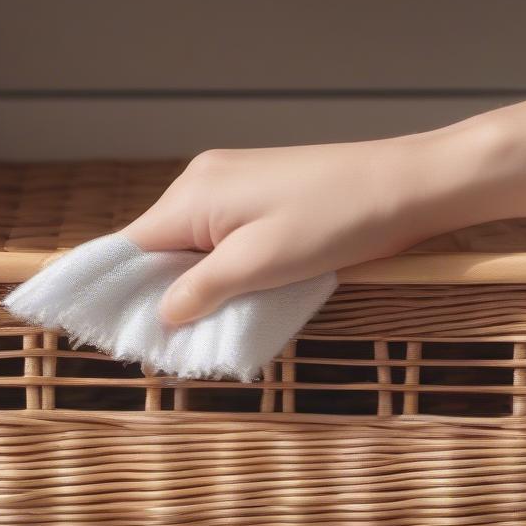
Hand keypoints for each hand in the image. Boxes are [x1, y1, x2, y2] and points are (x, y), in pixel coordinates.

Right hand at [122, 87, 525, 324]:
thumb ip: (202, 289)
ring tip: (205, 324)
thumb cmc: (333, 223)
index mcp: (194, 195)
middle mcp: (203, 183)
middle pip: (159, 247)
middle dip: (163, 293)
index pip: (132, 247)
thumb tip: (162, 315)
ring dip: (196, 285)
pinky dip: (221, 269)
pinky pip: (220, 238)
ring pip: (191, 246)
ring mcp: (231, 185)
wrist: (403, 186)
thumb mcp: (260, 265)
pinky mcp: (258, 195)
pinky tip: (234, 296)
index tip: (122, 333)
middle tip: (171, 342)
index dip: (123, 292)